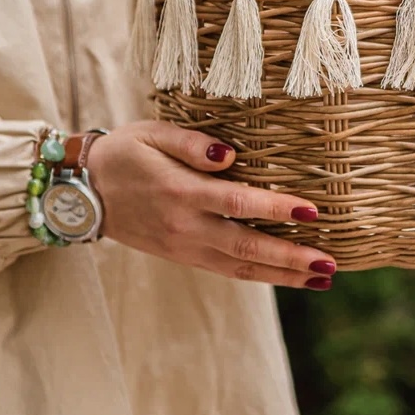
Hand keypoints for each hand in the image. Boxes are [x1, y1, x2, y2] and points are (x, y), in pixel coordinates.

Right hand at [86, 121, 334, 289]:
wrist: (84, 193)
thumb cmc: (125, 153)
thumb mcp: (153, 134)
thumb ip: (192, 142)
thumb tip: (229, 155)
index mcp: (181, 192)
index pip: (239, 202)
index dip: (277, 208)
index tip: (312, 211)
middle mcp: (186, 226)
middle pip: (247, 246)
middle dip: (291, 258)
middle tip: (330, 264)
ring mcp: (185, 247)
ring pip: (241, 267)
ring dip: (283, 275)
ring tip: (321, 279)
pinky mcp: (184, 256)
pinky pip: (227, 270)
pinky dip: (260, 275)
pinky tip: (286, 276)